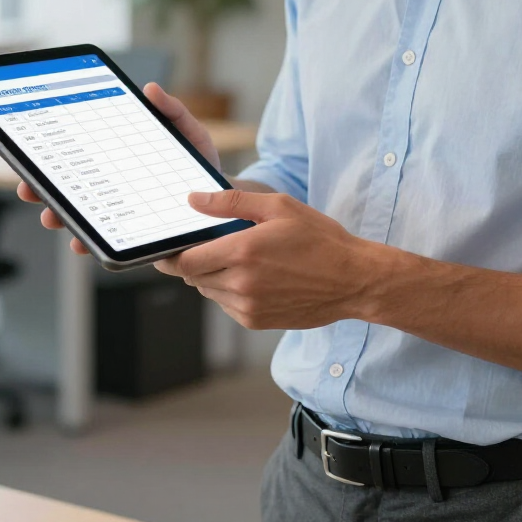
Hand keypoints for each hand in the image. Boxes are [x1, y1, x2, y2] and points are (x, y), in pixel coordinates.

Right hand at [16, 82, 220, 254]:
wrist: (226, 202)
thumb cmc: (199, 164)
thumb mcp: (189, 133)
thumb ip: (172, 111)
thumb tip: (150, 89)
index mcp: (117, 161)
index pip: (78, 159)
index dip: (52, 159)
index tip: (31, 155)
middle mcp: (113, 190)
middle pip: (69, 190)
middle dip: (43, 190)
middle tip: (30, 187)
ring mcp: (121, 216)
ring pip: (82, 219)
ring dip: (62, 218)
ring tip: (53, 216)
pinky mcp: (135, 239)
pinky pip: (108, 244)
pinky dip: (91, 243)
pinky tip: (84, 241)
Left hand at [154, 190, 381, 329]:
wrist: (352, 280)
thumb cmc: (320, 239)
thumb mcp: (278, 207)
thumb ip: (231, 202)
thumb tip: (193, 200)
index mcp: (242, 252)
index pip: (184, 261)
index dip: (171, 255)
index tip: (168, 248)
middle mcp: (240, 284)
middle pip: (193, 277)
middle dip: (197, 261)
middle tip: (214, 245)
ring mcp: (248, 307)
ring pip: (210, 292)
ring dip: (214, 276)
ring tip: (244, 260)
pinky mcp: (256, 322)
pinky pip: (227, 306)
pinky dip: (231, 292)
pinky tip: (256, 277)